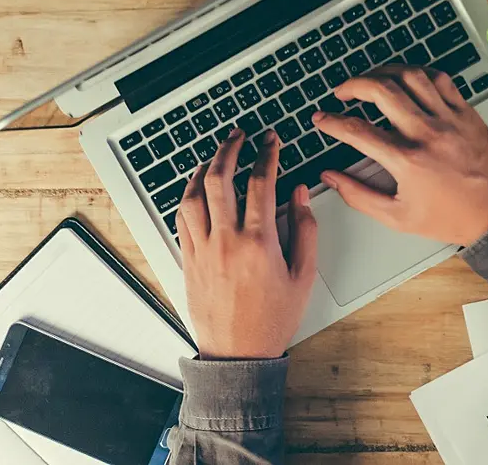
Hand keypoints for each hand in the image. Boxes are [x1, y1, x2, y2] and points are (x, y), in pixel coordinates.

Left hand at [176, 128, 318, 359]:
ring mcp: (202, 249)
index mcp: (259, 242)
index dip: (268, 153)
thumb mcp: (305, 275)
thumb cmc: (273, 319)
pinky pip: (182, 217)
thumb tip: (300, 194)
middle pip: (220, 179)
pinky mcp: (188, 260)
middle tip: (239, 134)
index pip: (262, 182)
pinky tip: (195, 187)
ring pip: (194, 194)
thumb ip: (305, 229)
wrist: (238, 354)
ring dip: (203, 167)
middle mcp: (226, 241)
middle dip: (230, 149)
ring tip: (215, 154)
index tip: (272, 139)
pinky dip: (187, 195)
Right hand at [313, 66, 487, 245]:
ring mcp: (449, 119)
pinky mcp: (466, 112)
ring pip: (409, 76)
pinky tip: (406, 78)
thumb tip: (331, 177)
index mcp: (408, 161)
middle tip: (342, 92)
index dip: (332, 122)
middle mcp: (427, 134)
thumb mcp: (398, 217)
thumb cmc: (452, 217)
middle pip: (381, 91)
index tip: (321, 119)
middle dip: (353, 85)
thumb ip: (359, 196)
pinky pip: (439, 79)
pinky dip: (417, 73)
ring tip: (370, 79)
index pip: (357, 131)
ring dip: (383, 72)